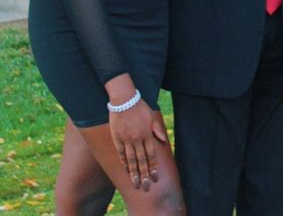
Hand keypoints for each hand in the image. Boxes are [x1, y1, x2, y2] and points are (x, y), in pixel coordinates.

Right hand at [105, 74, 165, 191]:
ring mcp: (126, 139)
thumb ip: (157, 129)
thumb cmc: (140, 106)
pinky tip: (126, 170)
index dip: (153, 166)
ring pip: (131, 159)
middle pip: (142, 160)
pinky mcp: (116, 137)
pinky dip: (123, 162)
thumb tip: (164, 140)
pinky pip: (120, 153)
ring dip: (134, 172)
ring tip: (135, 183)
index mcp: (147, 133)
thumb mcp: (152, 116)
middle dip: (144, 174)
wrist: (124, 99)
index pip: (151, 154)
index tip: (155, 177)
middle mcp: (137, 138)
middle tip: (145, 186)